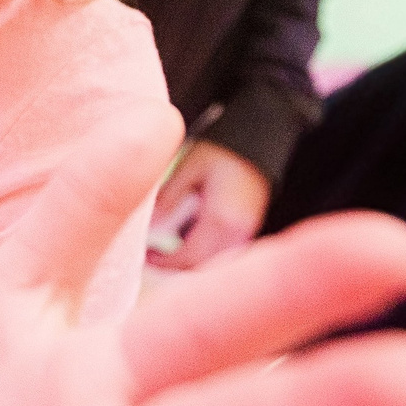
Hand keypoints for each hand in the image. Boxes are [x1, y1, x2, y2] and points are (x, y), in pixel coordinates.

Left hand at [147, 140, 270, 269]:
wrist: (258, 138)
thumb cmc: (223, 149)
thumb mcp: (190, 167)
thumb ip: (169, 197)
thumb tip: (151, 226)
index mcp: (220, 219)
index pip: (188, 257)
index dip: (164, 262)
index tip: (147, 255)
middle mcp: (237, 232)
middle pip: (203, 267)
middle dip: (175, 267)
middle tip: (154, 257)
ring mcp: (246, 233)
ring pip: (214, 263)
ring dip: (191, 263)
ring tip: (168, 252)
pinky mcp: (248, 229)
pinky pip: (224, 253)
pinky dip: (204, 254)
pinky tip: (189, 243)